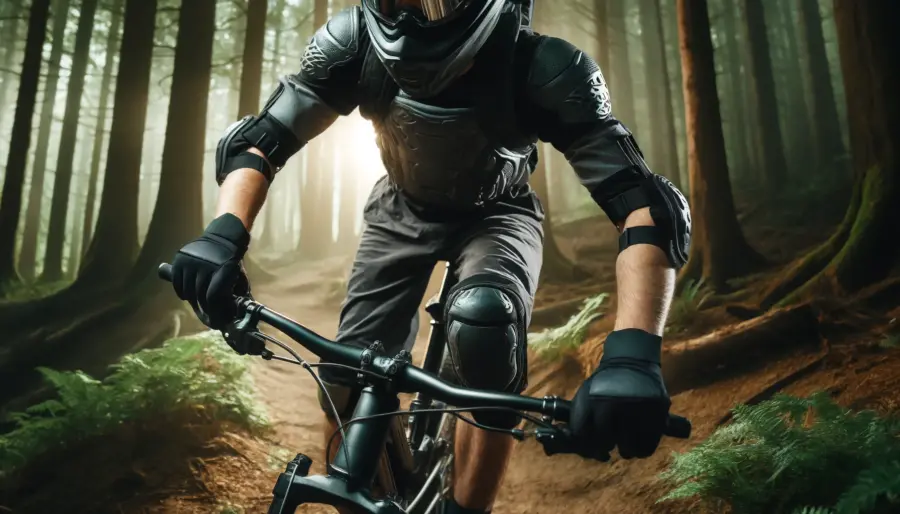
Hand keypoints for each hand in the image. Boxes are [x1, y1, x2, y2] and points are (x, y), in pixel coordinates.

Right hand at [171, 213, 250, 328]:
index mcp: (223, 269)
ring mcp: (191, 261)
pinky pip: (178, 285)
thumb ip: (238, 296)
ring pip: (188, 292)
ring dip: (193, 303)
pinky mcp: (180, 260)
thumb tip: (237, 317)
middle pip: (200, 296)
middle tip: (209, 318)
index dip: (214, 312)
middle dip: (205, 311)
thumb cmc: (232, 262)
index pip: (213, 297)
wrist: (222, 238)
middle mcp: (206, 264)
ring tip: (199, 306)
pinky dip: (182, 294)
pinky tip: (188, 296)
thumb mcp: (240, 277)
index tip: (216, 322)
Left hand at [569, 328, 669, 460]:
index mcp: (593, 401)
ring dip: (626, 451)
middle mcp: (614, 405)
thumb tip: (581, 449)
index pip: (583, 436)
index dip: (587, 446)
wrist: (632, 359)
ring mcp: (637, 410)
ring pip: (628, 450)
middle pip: (605, 443)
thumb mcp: (585, 394)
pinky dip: (642, 449)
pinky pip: (647, 446)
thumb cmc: (605, 382)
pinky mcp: (657, 413)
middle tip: (610, 442)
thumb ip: (580, 419)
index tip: (593, 446)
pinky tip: (639, 443)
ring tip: (626, 444)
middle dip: (605, 447)